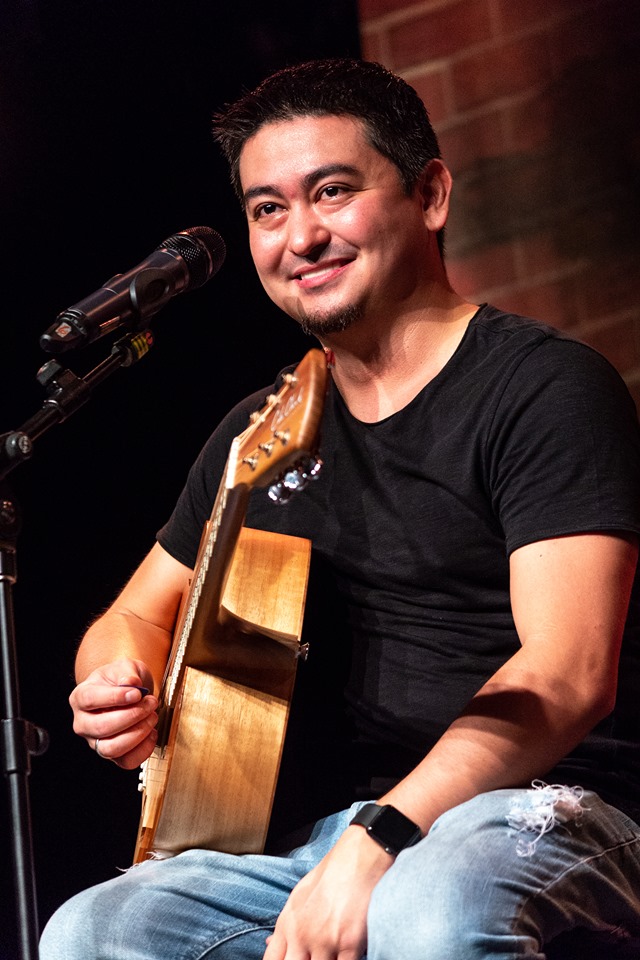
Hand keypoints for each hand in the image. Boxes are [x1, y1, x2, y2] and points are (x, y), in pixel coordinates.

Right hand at [69, 657, 158, 768]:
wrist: (128, 691)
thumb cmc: (122, 679)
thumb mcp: (124, 667)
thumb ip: (127, 673)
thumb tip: (131, 683)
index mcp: (80, 697)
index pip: (90, 700)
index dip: (115, 697)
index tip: (137, 693)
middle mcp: (83, 723)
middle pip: (101, 727)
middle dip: (132, 716)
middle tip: (151, 703)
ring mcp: (96, 741)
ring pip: (111, 748)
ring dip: (138, 734)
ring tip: (152, 717)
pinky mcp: (112, 755)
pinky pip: (126, 761)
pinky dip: (143, 750)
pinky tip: (152, 732)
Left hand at [263, 825, 392, 959]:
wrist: (358, 857)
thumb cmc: (331, 873)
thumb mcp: (299, 894)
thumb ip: (286, 925)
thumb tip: (269, 943)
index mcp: (287, 924)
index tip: (294, 959)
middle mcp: (301, 935)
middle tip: (315, 955)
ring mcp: (325, 941)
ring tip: (333, 952)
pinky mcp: (350, 944)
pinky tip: (349, 954)